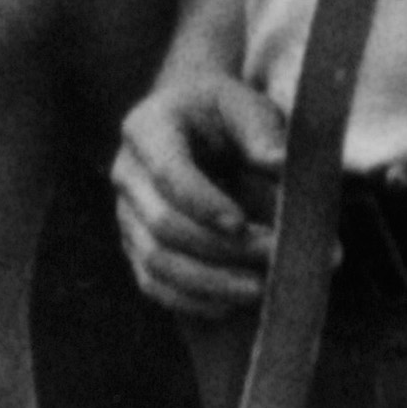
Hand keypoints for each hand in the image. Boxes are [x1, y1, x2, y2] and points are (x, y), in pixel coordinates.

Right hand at [111, 39, 276, 324]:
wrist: (195, 120)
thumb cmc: (225, 113)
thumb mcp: (245, 103)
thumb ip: (261, 130)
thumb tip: (279, 164)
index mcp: (148, 128)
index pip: (167, 172)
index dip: (202, 203)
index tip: (241, 224)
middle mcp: (127, 173)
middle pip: (163, 224)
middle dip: (221, 249)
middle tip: (275, 257)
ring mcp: (128, 214)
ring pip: (156, 262)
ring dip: (210, 283)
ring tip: (260, 289)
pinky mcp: (137, 246)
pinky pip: (154, 284)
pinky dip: (192, 301)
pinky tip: (232, 304)